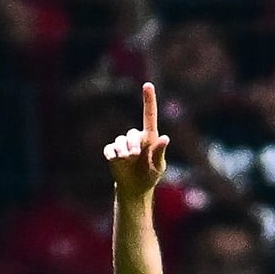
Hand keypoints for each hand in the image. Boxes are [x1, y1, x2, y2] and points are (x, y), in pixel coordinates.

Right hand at [107, 82, 170, 199]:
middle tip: (134, 156)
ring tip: (128, 160)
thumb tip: (165, 138)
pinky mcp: (112, 153)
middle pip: (131, 133)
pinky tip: (115, 160)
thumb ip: (160, 153)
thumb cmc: (150, 175)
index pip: (149, 115)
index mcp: (149, 138)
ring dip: (123, 151)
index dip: (148, 100)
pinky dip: (112, 154)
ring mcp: (123, 145)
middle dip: (132, 144)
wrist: (135, 189)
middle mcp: (136, 138)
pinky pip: (109, 149)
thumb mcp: (158, 166)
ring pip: (120, 141)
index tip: (147, 85)